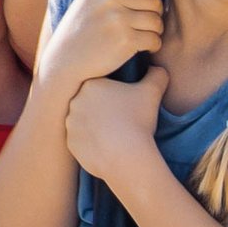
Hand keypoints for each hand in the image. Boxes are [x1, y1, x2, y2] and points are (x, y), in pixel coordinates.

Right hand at [41, 0, 167, 91]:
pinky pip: (154, 39)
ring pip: (156, 20)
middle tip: (145, 22)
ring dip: (155, 30)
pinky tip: (143, 47)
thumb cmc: (81, 29)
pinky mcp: (125, 40)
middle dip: (155, 12)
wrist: (65, 60)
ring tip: (143, 34)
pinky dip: (153, 45)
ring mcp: (118, 18)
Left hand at [65, 70, 166, 191]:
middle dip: (101, 109)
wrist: (126, 157)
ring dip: (95, 125)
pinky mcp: (71, 144)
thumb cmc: (138, 121)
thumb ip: (156, 75)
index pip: (100, 85)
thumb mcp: (153, 92)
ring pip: (84, 121)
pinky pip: (81, 140)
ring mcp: (70, 124)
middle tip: (120, 119)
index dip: (112, 93)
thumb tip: (157, 69)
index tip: (123, 102)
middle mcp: (74, 102)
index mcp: (90, 84)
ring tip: (114, 133)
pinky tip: (107, 146)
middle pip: (89, 102)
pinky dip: (92, 143)